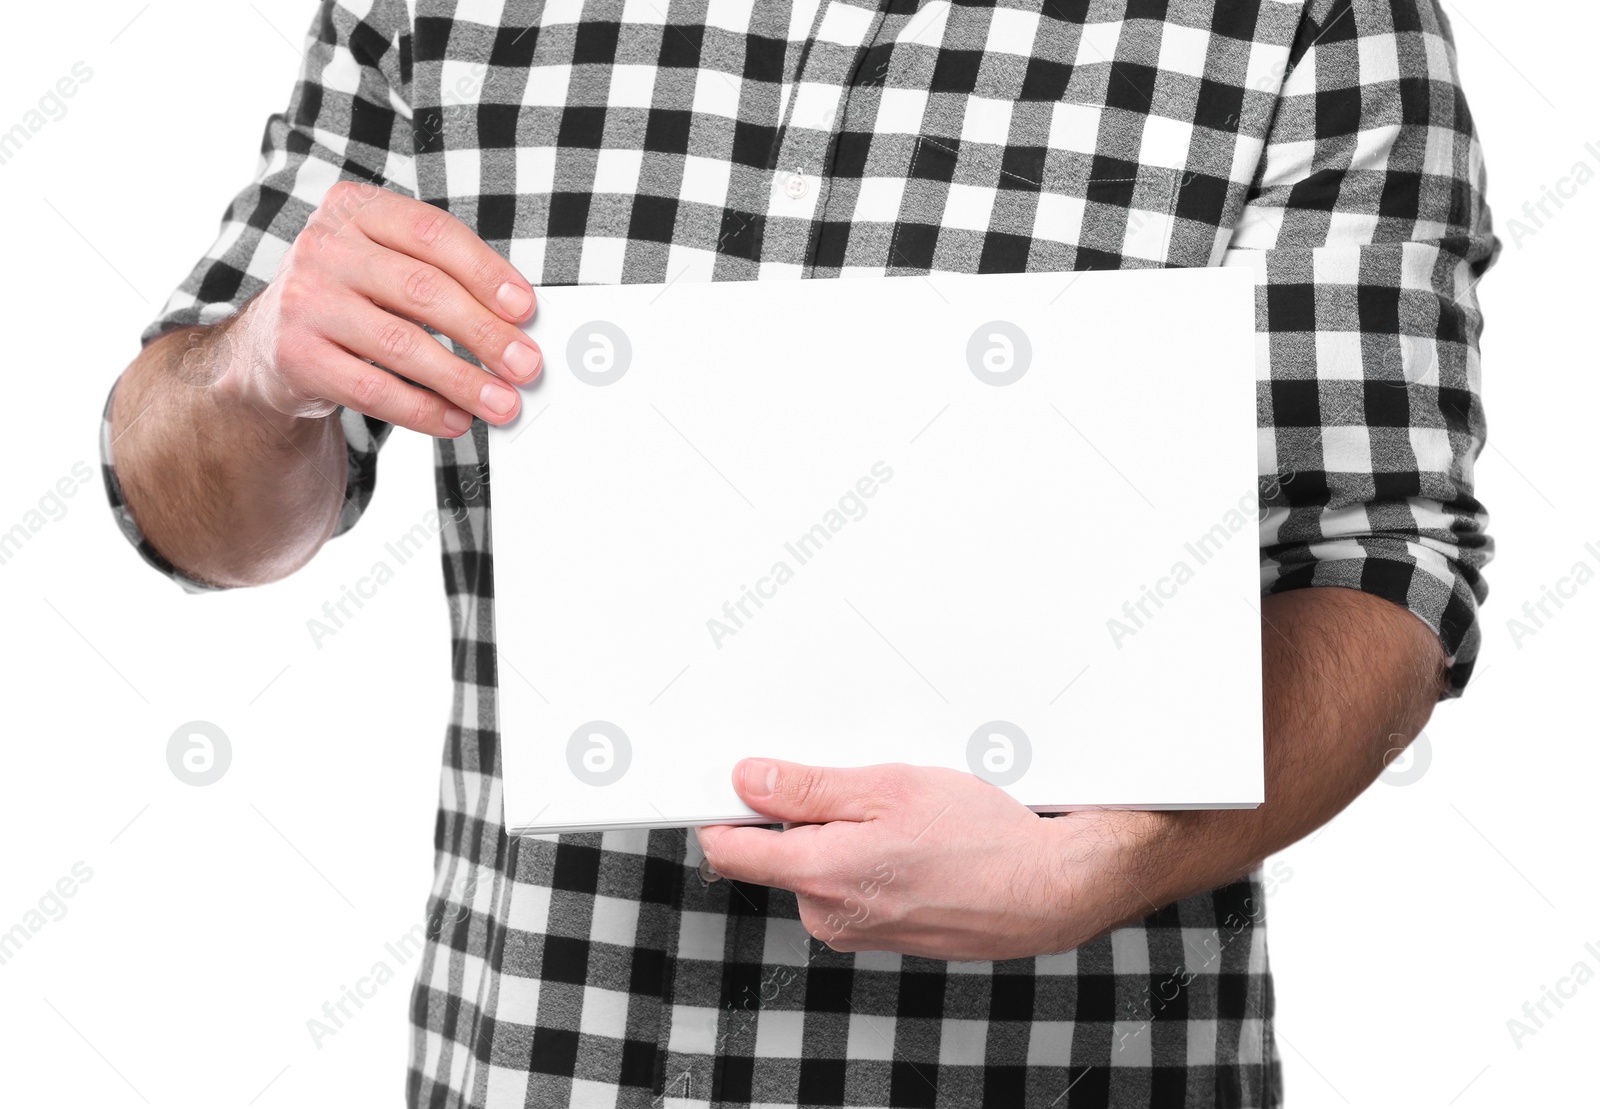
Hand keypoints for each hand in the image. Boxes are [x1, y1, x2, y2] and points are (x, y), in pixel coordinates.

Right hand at [219, 181, 541, 436]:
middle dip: (485, 333)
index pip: (433, 233)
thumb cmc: (353, 299)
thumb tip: (516, 324)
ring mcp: (305, 301)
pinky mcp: (295, 356)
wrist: (270, 344)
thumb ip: (443, 279)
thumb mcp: (388, 266)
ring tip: (502, 403)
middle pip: (423, 290)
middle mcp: (324, 248)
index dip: (486, 272)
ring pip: (401, 345)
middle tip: (526, 365)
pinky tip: (455, 420)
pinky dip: (423, 410)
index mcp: (356, 210)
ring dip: (463, 380)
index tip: (525, 308)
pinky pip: (373, 390)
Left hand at [694, 759, 1167, 961]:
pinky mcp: (878, 935)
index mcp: (821, 876)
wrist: (1047, 890)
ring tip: (902, 819)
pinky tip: (915, 845)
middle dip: (809, 815)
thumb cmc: (983, 838)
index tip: (731, 782)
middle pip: (780, 851)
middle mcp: (828, 915)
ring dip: (844, 837)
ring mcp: (854, 931)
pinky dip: (868, 860)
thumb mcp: (890, 789)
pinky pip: (848, 887)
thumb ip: (809, 790)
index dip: (726, 809)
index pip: (731, 850)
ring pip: (817, 866)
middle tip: (866, 790)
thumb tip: (748, 781)